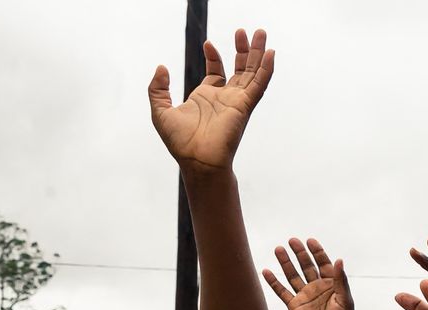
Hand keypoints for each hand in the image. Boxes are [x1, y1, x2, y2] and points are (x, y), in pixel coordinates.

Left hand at [148, 28, 274, 174]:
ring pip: (251, 72)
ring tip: (260, 33)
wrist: (196, 160)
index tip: (208, 44)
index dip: (214, 56)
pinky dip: (266, 70)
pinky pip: (259, 84)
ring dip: (257, 54)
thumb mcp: (160, 111)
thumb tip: (161, 68)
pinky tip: (270, 54)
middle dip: (243, 50)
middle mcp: (224, 98)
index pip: (216, 72)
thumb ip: (157, 88)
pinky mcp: (245, 105)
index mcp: (206, 98)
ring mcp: (236, 101)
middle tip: (245, 32)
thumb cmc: (180, 143)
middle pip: (239, 69)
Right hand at [265, 238, 353, 309]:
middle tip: (292, 240)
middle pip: (306, 266)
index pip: (323, 263)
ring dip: (285, 263)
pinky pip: (282, 291)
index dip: (317, 252)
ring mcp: (305, 296)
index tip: (310, 241)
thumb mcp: (345, 300)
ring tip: (278, 249)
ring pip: (293, 275)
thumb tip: (339, 260)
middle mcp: (317, 288)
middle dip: (300, 253)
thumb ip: (341, 280)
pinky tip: (266, 271)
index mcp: (331, 285)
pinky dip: (273, 282)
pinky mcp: (294, 306)